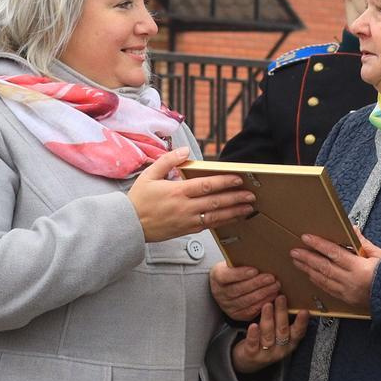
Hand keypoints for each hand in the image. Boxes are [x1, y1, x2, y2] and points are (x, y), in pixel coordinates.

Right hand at [127, 150, 254, 242]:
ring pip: (215, 217)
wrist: (129, 226)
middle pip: (215, 202)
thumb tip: (185, 150)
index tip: (238, 179)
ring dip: (234, 212)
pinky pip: (209, 226)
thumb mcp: (149, 174)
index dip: (224, 182)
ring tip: (248, 208)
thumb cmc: (139, 200)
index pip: (206, 186)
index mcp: (177, 191)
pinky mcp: (186, 231)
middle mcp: (184, 207)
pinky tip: (233, 218)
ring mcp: (186, 221)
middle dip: (235, 198)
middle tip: (251, 195)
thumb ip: (168, 160)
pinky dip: (223, 222)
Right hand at [210, 262, 280, 321]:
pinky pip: (251, 310)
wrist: (226, 287)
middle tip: (271, 278)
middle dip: (257, 283)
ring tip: (275, 286)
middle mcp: (220, 293)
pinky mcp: (237, 314)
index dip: (240, 274)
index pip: (226, 276)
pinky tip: (272, 296)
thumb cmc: (234, 271)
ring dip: (263, 293)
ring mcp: (227, 306)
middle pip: (239, 289)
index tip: (255, 270)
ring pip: (247, 301)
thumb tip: (261, 258)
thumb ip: (242, 261)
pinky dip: (263, 303)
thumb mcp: (233, 263)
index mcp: (217, 277)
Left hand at [232, 298, 309, 373]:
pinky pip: (253, 344)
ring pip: (269, 336)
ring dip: (268, 319)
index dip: (302, 322)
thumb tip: (286, 297)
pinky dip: (254, 335)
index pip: (298, 333)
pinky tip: (253, 325)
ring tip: (267, 305)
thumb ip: (283, 321)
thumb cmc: (264, 343)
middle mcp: (280, 350)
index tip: (304, 310)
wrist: (248, 362)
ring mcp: (266, 354)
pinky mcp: (252, 355)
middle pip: (282, 331)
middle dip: (282, 313)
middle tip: (280, 298)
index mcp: (289, 343)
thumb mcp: (277, 334)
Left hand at [291, 234, 380, 314]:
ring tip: (297, 262)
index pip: (334, 253)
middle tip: (294, 251)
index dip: (319, 245)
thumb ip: (364, 243)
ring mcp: (347, 292)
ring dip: (308, 270)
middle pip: (324, 267)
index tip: (307, 238)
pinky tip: (310, 275)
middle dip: (307, 258)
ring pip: (323, 280)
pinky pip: (328, 290)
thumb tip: (353, 229)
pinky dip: (317, 281)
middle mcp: (350, 281)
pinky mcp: (347, 300)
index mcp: (359, 268)